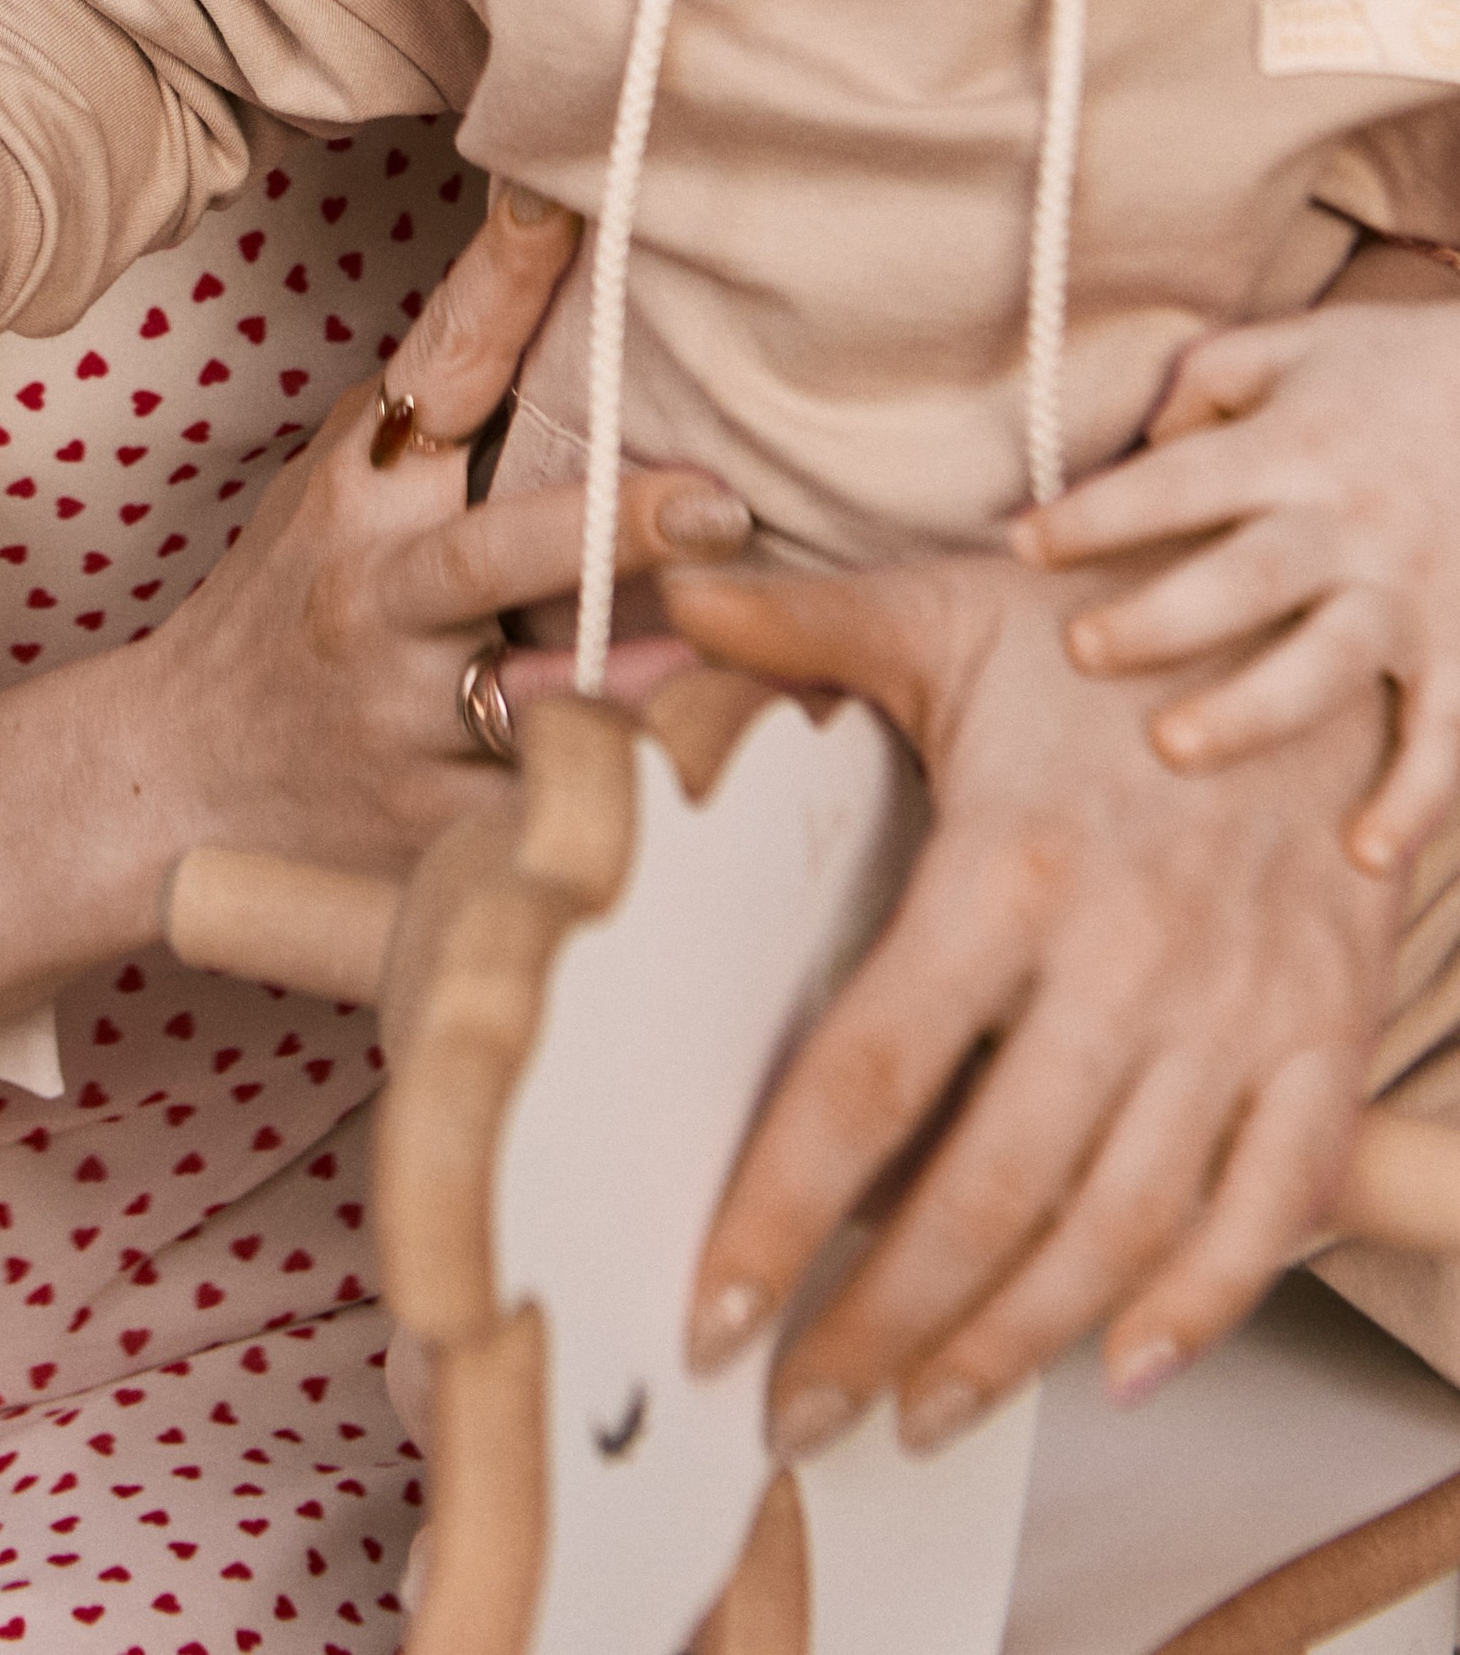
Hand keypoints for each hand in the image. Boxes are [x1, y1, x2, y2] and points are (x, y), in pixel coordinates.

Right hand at [142, 184, 748, 877]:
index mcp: (360, 491)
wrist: (176, 779)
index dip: (499, 278)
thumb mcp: (334, 488)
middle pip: (491, 554)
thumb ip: (433, 419)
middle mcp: (374, 596)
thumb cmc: (286, 602)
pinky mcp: (430, 825)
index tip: (559, 198)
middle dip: (605, 530)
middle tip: (716, 503)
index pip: (436, 368)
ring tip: (757, 666)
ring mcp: (400, 718)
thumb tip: (558, 283)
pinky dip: (626, 795)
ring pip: (531, 702)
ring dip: (642, 683)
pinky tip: (714, 777)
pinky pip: (545, 810)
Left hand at [664, 546, 1397, 1449]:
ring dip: (1015, 1341)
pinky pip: (1272, 1202)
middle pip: (990, 1185)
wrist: (1311, 621)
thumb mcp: (944, 613)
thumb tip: (671, 589)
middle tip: (798, 1408)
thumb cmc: (1102, 632)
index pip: (874, 1072)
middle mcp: (1128, 954)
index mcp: (1009, 865)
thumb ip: (800, 623)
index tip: (716, 1309)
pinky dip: (1204, 1302)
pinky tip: (1120, 1367)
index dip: (787, 1205)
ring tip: (920, 1408)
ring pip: (1122, 1224)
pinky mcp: (1327, 1034)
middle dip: (884, 1321)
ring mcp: (1239, 1007)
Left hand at [1018, 295, 1459, 873]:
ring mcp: (1417, 591)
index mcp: (1299, 446)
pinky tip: (1367, 855)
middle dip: (1164, 616)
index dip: (1099, 512)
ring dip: (1255, 710)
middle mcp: (1355, 522)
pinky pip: (1447, 731)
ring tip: (1172, 750)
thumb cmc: (1391, 369)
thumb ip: (1205, 383)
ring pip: (1333, 661)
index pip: (1182, 481)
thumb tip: (1138, 445)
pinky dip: (1417, 797)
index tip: (1021, 544)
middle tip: (1082, 649)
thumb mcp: (1294, 346)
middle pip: (1251, 575)